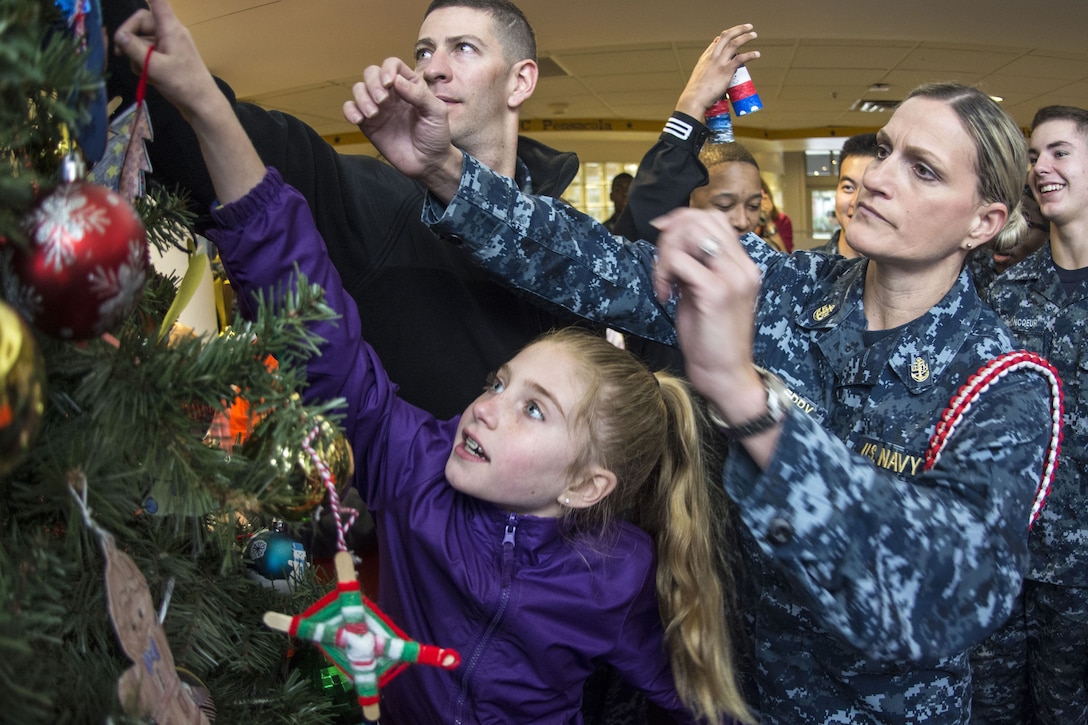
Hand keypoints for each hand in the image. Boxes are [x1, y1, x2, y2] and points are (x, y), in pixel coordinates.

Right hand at [112, 0, 219, 123]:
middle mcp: (170, 33)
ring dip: (136, 55)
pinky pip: (148, 54)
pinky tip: (148, 77)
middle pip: (142, 22)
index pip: (158, 2)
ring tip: (143, 72)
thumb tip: (119, 35)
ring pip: (142, 41)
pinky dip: (143, 63)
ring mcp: (168, 46)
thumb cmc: (183, 84)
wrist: (201, 105)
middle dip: (129, 36)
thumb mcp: (155, 67)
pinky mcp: (167, 59)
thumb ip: (135, 49)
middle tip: (118, 52)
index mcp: (171, 29)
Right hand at [342, 60, 462, 200]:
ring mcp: (378, 108)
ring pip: (359, 89)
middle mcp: (391, 93)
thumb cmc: (436, 136)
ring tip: (373, 114)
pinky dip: (349, 111)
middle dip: (372, 83)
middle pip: (371, 73)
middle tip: (382, 101)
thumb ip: (419, 94)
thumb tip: (396, 81)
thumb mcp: (436, 112)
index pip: (392, 65)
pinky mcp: (368, 124)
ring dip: (362, 97)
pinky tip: (359, 119)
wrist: (429, 163)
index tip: (390, 83)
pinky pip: (350, 109)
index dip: (388, 69)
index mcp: (409, 85)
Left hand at [651, 208, 761, 406]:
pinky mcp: (716, 292)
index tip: (663, 236)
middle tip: (661, 265)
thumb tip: (671, 243)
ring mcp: (732, 278)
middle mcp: (743, 267)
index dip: (684, 219)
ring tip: (665, 281)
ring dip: (667, 253)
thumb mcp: (705, 294)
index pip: (714, 220)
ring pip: (691, 234)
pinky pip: (679, 261)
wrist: (725, 374)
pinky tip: (666, 295)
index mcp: (744, 266)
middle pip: (702, 220)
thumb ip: (696, 267)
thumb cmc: (712, 339)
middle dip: (671, 235)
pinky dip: (664, 273)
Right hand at [675, 24, 759, 118]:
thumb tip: (711, 72)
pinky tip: (757, 54)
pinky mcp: (726, 70)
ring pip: (734, 44)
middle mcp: (712, 56)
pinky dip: (750, 55)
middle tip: (748, 27)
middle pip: (726, 36)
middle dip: (738, 29)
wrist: (694, 99)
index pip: (717, 41)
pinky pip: (741, 59)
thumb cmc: (696, 92)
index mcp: (705, 58)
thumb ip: (706, 71)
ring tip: (754, 34)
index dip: (726, 36)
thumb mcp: (698, 77)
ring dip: (745, 37)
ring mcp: (719, 63)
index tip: (733, 35)